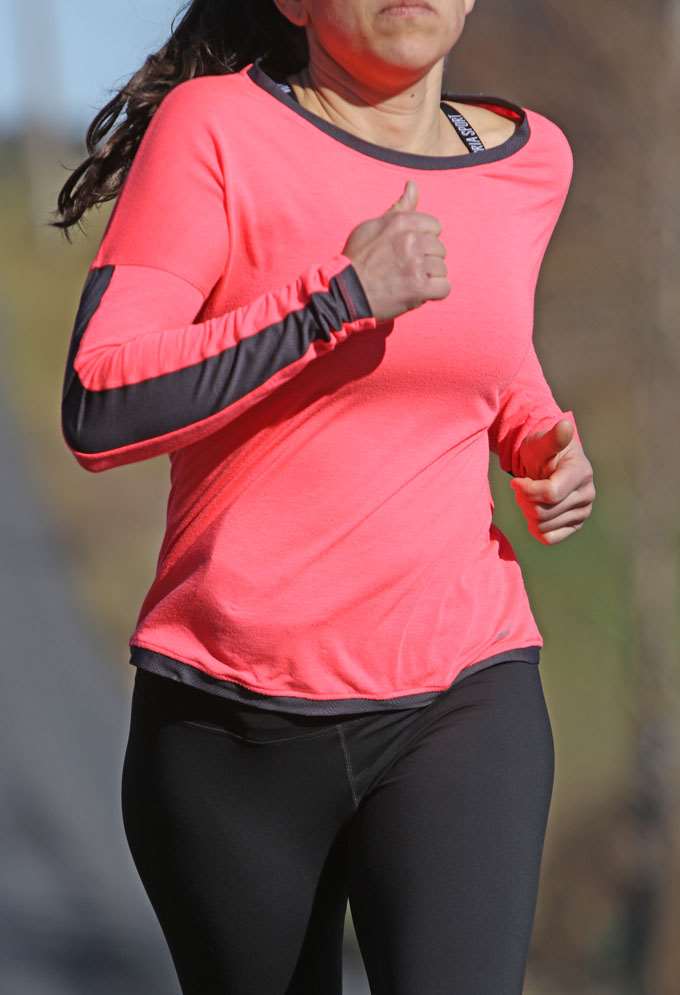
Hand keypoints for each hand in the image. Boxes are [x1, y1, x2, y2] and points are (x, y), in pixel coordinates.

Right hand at [342, 179, 450, 322]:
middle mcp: (410, 240)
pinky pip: (444, 287)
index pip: (435, 226)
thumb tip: (413, 184)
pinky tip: (419, 292)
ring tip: (410, 281)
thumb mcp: (374, 225)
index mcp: (401, 222)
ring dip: (429, 277)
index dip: (424, 240)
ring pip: (442, 268)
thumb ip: (399, 207)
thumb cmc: (358, 258)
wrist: (347, 291)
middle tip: (406, 269)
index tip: (409, 250)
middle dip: (427, 260)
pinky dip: (435, 293)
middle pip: (440, 248)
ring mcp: (416, 265)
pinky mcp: (419, 288)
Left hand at [510, 419, 595, 544]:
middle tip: (523, 487)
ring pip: (543, 526)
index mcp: (581, 471)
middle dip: (524, 500)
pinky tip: (534, 510)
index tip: (516, 481)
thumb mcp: (541, 441)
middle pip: (543, 512)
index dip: (526, 490)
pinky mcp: (574, 524)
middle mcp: (587, 493)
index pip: (550, 493)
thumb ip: (552, 438)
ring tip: (530, 496)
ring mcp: (583, 511)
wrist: (545, 463)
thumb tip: (565, 426)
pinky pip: (549, 538)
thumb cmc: (541, 449)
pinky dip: (535, 528)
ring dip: (528, 512)